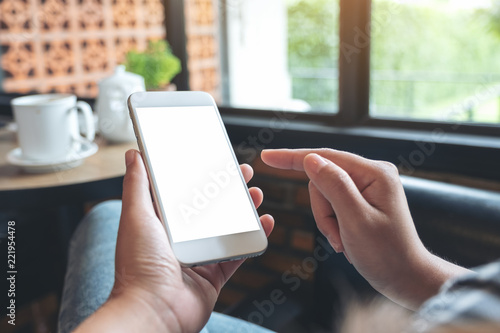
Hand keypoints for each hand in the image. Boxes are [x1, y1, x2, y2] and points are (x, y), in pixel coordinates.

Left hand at [75, 149, 273, 331]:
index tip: (214, 161)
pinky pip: (238, 254)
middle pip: (209, 209)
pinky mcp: (214, 275)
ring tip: (256, 194)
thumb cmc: (139, 266)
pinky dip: (253, 238)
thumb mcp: (136, 216)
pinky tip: (264, 224)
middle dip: (227, 190)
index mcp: (160, 224)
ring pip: (226, 229)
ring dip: (243, 210)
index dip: (200, 177)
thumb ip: (137, 184)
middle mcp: (179, 240)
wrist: (154, 312)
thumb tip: (134, 155)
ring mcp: (198, 257)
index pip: (183, 194)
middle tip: (243, 174)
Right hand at [261, 148, 468, 309]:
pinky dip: (332, 224)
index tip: (267, 157)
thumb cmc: (387, 254)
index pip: (325, 157)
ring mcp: (368, 187)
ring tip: (343, 240)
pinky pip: (332, 205)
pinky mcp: (363, 199)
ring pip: (324, 195)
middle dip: (322, 210)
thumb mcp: (355, 220)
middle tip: (336, 235)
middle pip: (322, 180)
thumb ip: (333, 186)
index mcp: (374, 173)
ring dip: (327, 221)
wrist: (406, 278)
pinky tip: (346, 239)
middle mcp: (372, 174)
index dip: (292, 157)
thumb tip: (310, 159)